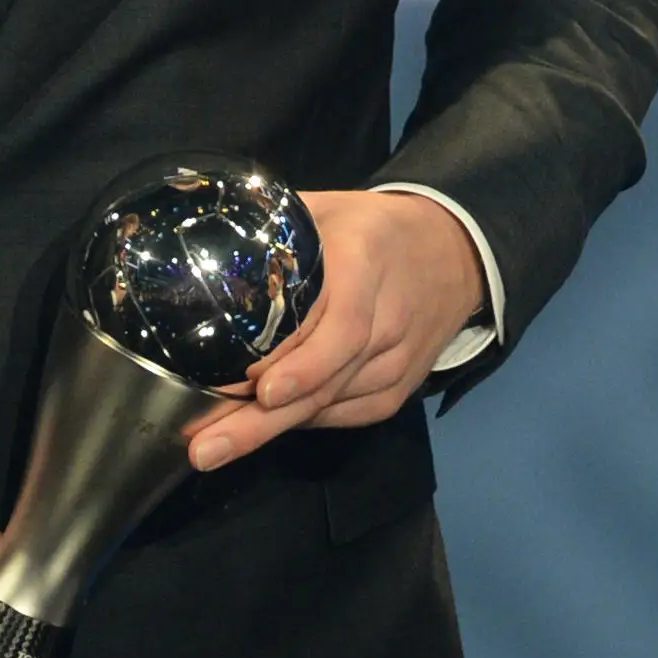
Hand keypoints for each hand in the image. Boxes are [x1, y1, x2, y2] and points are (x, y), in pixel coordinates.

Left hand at [185, 190, 487, 469]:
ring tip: (214, 448)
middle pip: (327, 380)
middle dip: (263, 421)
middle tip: (206, 448)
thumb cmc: (372, 229)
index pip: (344, 327)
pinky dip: (304, 422)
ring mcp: (398, 361)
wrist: (453, 252)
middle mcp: (388, 320)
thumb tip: (203, 246)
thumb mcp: (327, 210)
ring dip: (271, 430)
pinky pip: (345, 414)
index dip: (303, 365)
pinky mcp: (400, 388)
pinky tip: (265, 427)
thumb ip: (275, 229)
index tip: (260, 391)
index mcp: (366, 265)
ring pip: (332, 405)